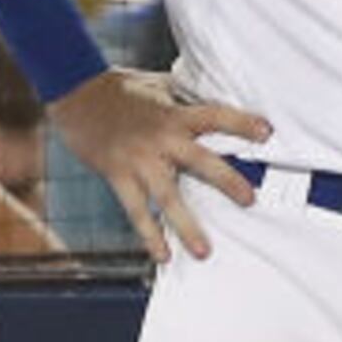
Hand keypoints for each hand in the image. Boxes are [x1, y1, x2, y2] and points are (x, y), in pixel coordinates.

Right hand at [48, 68, 269, 263]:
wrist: (74, 92)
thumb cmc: (118, 87)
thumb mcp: (156, 85)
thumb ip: (183, 97)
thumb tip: (210, 97)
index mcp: (173, 113)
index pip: (214, 116)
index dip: (241, 123)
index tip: (267, 133)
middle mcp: (160, 138)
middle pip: (200, 161)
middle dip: (227, 181)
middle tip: (250, 200)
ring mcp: (138, 160)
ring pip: (167, 196)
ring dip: (187, 225)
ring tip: (205, 252)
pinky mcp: (118, 175)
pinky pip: (136, 211)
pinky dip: (150, 235)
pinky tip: (163, 256)